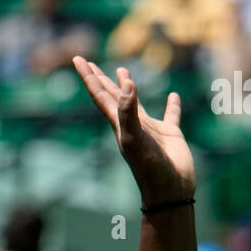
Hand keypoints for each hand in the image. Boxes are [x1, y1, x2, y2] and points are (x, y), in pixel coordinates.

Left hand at [72, 57, 195, 206]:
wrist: (169, 192)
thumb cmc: (150, 168)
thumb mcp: (135, 138)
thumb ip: (128, 111)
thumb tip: (125, 82)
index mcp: (119, 125)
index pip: (100, 96)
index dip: (89, 77)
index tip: (78, 59)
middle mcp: (131, 125)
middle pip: (110, 97)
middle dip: (99, 79)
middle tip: (88, 63)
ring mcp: (150, 129)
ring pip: (136, 103)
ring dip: (127, 88)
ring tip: (122, 71)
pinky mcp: (170, 134)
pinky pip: (171, 115)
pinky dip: (172, 105)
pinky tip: (173, 96)